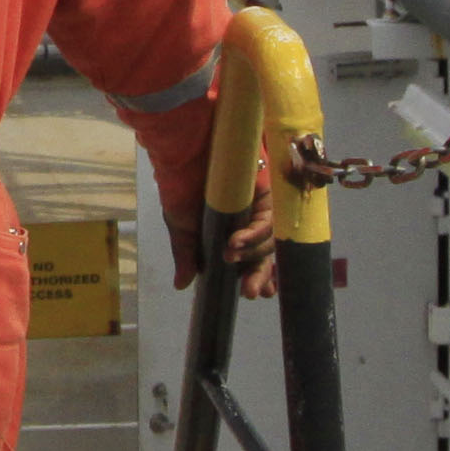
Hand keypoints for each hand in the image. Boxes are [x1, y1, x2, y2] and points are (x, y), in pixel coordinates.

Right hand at [167, 191, 281, 301]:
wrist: (186, 157)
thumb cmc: (181, 190)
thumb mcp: (181, 227)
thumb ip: (186, 255)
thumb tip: (181, 285)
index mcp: (230, 236)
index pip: (249, 262)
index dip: (254, 278)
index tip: (250, 293)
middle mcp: (249, 225)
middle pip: (265, 256)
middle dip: (259, 276)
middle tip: (250, 292)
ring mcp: (259, 212)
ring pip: (268, 242)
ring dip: (250, 253)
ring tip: (228, 255)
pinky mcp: (265, 197)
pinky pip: (266, 221)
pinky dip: (252, 234)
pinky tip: (234, 241)